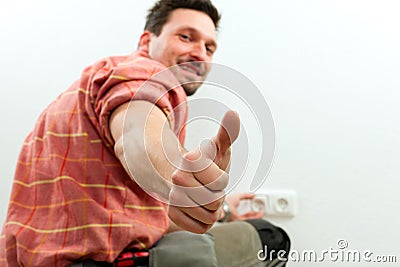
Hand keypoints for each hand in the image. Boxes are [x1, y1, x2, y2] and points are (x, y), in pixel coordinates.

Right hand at [168, 111, 239, 233]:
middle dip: (218, 196)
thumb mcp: (220, 148)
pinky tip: (199, 210)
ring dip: (213, 210)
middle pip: (215, 202)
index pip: (220, 182)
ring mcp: (172, 198)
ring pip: (210, 217)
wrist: (190, 180)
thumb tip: (234, 113)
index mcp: (190, 160)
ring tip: (205, 197)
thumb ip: (228, 132)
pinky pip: (201, 228)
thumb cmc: (209, 164)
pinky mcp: (173, 216)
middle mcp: (176, 178)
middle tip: (210, 187)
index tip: (213, 172)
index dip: (222, 179)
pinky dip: (205, 222)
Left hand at [225, 193, 263, 220]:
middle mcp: (236, 216)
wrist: (224, 208)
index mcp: (234, 210)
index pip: (243, 211)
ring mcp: (238, 220)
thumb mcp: (237, 196)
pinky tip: (259, 215)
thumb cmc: (227, 202)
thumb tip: (252, 194)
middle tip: (259, 212)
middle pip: (247, 216)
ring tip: (261, 213)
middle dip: (254, 215)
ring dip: (255, 217)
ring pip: (248, 220)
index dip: (249, 209)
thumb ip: (245, 195)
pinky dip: (255, 218)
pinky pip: (249, 221)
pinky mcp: (239, 222)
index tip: (254, 207)